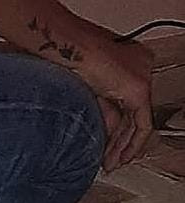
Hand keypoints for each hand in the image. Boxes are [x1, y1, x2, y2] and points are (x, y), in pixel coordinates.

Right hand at [72, 23, 154, 171]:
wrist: (59, 41)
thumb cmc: (62, 51)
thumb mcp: (85, 81)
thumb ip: (100, 101)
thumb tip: (104, 130)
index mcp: (128, 55)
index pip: (129, 99)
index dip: (121, 124)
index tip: (111, 140)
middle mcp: (141, 62)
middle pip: (134, 111)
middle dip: (121, 139)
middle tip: (111, 158)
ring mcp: (143, 74)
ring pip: (138, 120)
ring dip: (123, 145)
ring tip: (111, 162)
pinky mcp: (139, 89)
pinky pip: (141, 125)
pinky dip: (132, 143)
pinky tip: (121, 156)